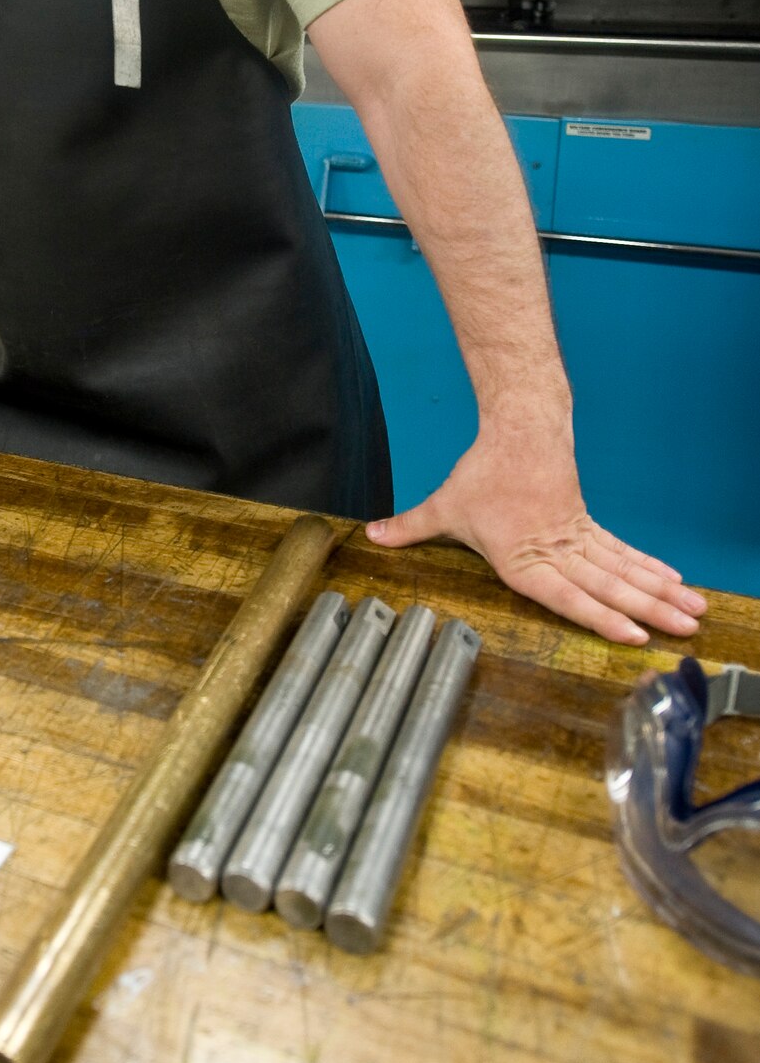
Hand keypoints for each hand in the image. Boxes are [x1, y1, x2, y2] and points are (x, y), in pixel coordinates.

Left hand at [365, 433, 706, 643]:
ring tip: (692, 614)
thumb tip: (370, 536)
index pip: (566, 594)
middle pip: (608, 585)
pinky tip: (673, 583)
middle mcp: (556, 551)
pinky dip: (648, 569)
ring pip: (623, 570)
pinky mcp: (586, 525)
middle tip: (683, 633)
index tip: (633, 635)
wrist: (521, 428)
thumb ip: (411, 527)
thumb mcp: (443, 505)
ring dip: (659, 593)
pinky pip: (622, 552)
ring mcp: (576, 538)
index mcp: (522, 557)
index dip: (600, 616)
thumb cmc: (482, 472)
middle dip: (648, 611)